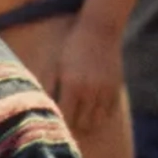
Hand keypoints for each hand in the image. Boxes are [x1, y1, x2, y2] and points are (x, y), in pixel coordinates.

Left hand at [50, 16, 124, 140]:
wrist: (100, 29)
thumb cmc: (71, 46)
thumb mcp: (55, 64)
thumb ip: (48, 87)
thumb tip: (41, 107)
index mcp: (72, 85)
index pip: (65, 118)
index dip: (58, 124)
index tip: (53, 125)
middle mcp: (90, 91)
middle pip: (82, 125)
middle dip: (72, 127)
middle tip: (65, 125)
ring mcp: (105, 91)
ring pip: (97, 122)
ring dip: (87, 124)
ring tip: (78, 120)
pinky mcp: (116, 88)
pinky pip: (109, 113)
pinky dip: (100, 116)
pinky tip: (92, 111)